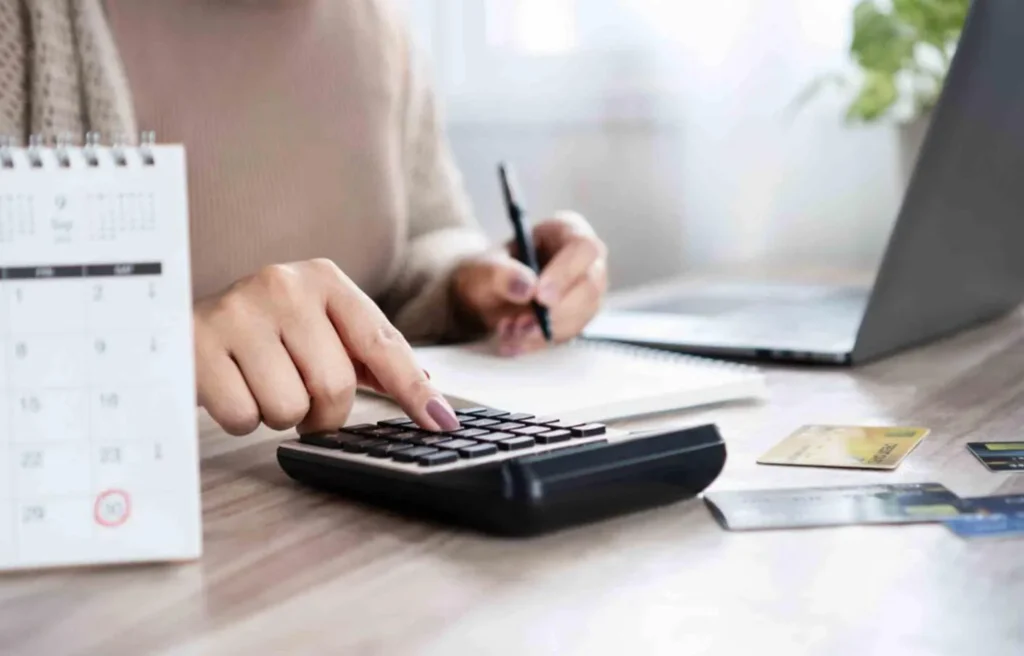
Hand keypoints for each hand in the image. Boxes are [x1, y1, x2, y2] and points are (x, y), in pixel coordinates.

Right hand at [194, 259, 461, 435]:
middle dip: (322, 413)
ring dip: (278, 414)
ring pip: (289, 408)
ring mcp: (239, 312)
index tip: (441, 424)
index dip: (414, 391)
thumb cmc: (261, 334)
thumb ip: (371, 355)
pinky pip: (243, 417)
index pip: (382, 344)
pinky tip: (229, 387)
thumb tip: (430, 394)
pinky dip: (240, 417)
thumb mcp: (317, 328)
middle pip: (336, 387)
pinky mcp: (197, 345)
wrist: (174, 322)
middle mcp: (284, 285)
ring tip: (258, 383)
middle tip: (300, 399)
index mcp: (325, 279)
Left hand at [453, 211, 607, 354]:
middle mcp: (583, 260)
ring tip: (508, 331)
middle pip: (590, 285)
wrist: (483, 297)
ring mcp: (585, 290)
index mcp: (565, 231)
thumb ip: (500, 273)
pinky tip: (513, 341)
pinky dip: (539, 342)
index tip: (540, 297)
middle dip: (556, 311)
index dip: (565, 273)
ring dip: (544, 330)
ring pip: (582, 315)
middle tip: (521, 324)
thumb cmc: (488, 273)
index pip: (583, 248)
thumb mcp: (482, 269)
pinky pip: (569, 334)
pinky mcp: (578, 317)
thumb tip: (527, 288)